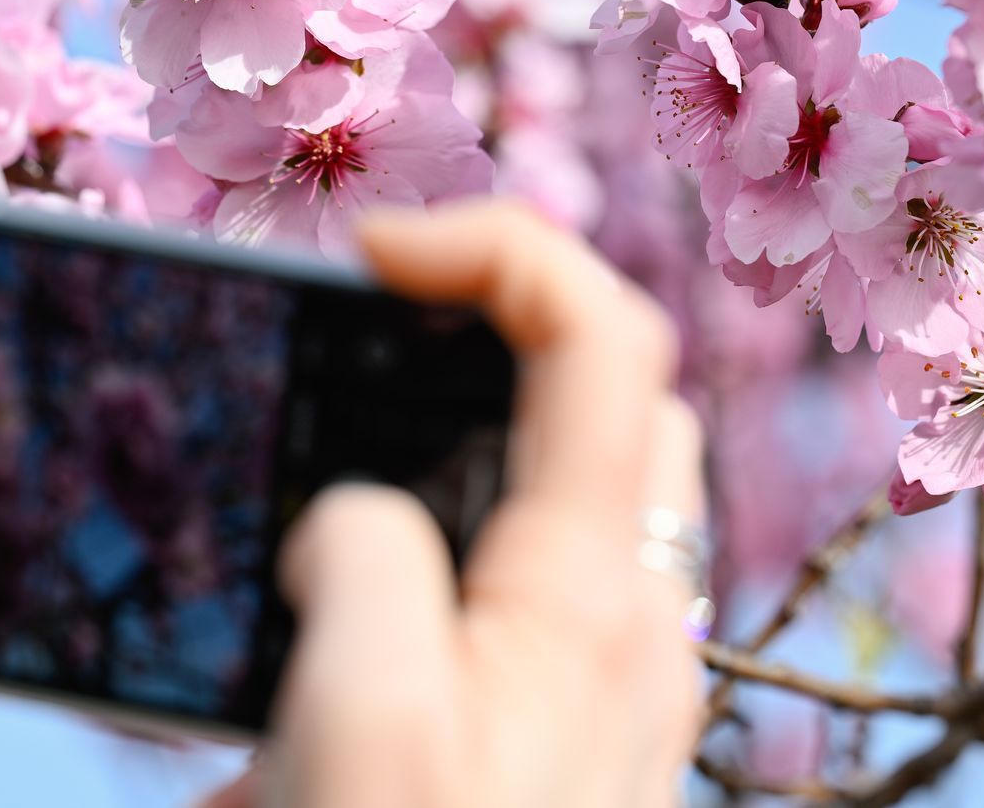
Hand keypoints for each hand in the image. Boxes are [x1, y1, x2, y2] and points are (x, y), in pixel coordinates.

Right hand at [207, 199, 705, 807]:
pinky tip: (376, 594)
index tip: (373, 248)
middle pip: (619, 393)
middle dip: (510, 317)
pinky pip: (556, 585)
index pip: (602, 334)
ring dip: (501, 420)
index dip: (497, 243)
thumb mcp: (359, 726)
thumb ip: (362, 560)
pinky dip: (484, 528)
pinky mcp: (576, 741)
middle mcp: (633, 628)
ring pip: (596, 487)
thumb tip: (350, 512)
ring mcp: (616, 687)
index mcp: (589, 594)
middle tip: (380, 326)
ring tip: (362, 439)